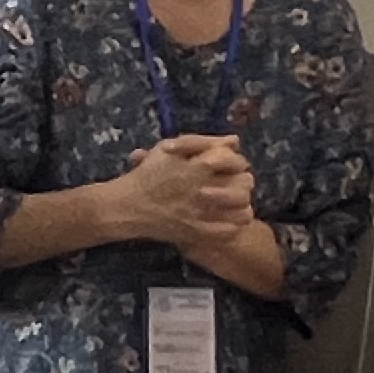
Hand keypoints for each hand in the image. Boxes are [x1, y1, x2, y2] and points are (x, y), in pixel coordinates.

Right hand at [101, 135, 256, 258]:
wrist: (128, 206)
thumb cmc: (148, 174)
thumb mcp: (169, 149)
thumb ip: (203, 142)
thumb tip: (234, 140)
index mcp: (200, 166)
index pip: (236, 160)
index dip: (233, 161)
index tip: (225, 163)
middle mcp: (207, 189)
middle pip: (245, 183)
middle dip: (240, 180)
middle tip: (230, 181)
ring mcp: (205, 214)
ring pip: (243, 208)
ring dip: (241, 203)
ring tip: (232, 201)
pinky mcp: (200, 232)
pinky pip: (231, 230)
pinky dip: (232, 224)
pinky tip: (225, 218)